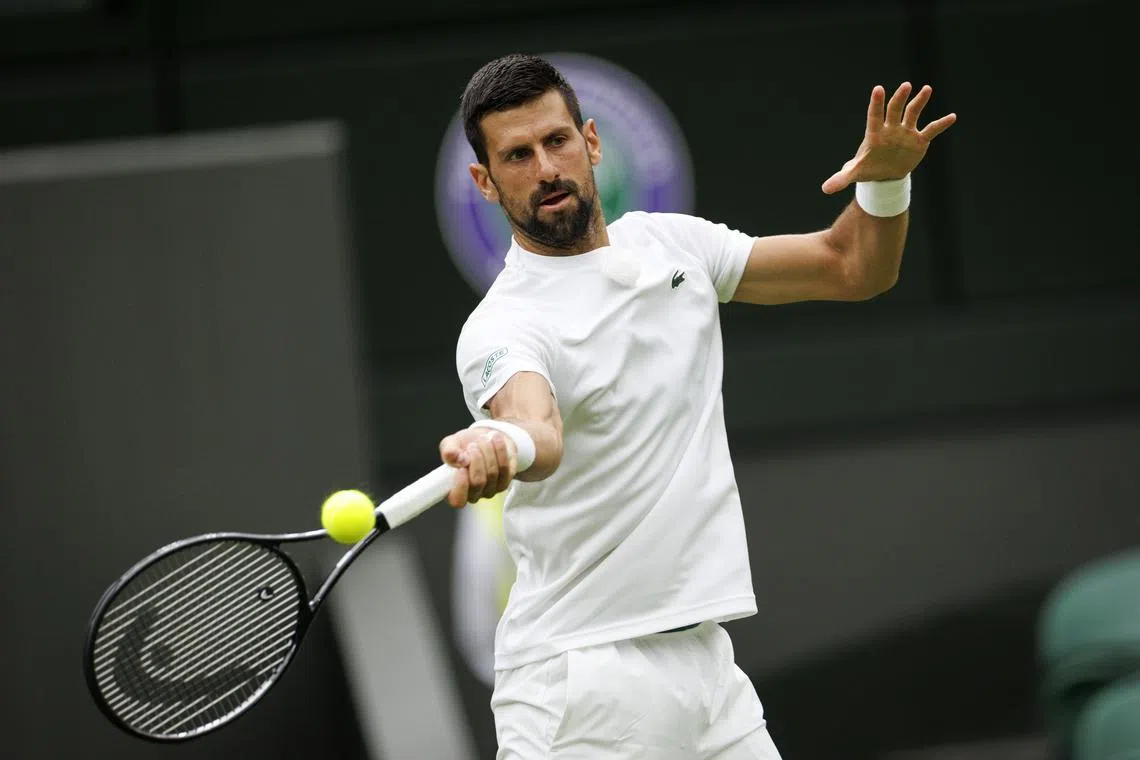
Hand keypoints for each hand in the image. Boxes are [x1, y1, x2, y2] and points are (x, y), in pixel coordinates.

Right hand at [439, 428, 518, 507]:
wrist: (485, 439)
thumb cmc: (463, 446)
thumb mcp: (451, 444)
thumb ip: (448, 451)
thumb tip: (454, 458)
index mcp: (454, 491)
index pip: (458, 500)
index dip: (461, 486)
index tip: (462, 468)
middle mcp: (473, 494)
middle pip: (478, 483)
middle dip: (476, 460)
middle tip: (472, 445)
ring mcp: (490, 490)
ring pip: (492, 474)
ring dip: (487, 452)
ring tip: (483, 439)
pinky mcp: (505, 481)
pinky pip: (505, 468)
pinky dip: (500, 451)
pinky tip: (495, 439)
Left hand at [822, 82, 956, 194]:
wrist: (885, 174)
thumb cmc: (868, 168)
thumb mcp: (854, 174)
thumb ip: (841, 178)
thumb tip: (824, 189)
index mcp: (875, 134)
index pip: (875, 115)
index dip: (876, 104)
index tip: (878, 89)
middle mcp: (891, 128)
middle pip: (895, 110)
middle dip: (899, 98)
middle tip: (905, 86)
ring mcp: (906, 132)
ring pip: (913, 113)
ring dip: (919, 101)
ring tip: (926, 89)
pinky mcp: (919, 140)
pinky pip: (931, 130)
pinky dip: (941, 124)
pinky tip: (952, 117)